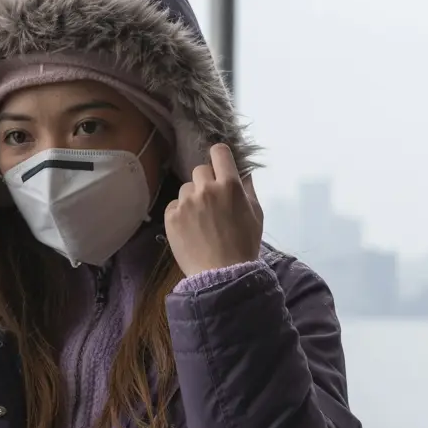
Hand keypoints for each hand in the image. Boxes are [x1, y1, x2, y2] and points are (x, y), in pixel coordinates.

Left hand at [164, 144, 263, 277]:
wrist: (222, 275)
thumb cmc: (244, 245)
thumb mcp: (256, 215)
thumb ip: (248, 189)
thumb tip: (243, 172)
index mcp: (229, 185)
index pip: (219, 152)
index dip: (219, 158)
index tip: (219, 167)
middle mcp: (206, 189)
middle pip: (200, 170)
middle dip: (206, 182)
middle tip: (212, 202)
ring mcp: (186, 202)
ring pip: (186, 189)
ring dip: (192, 199)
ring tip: (200, 221)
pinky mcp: (171, 217)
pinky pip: (174, 206)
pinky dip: (180, 214)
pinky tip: (190, 229)